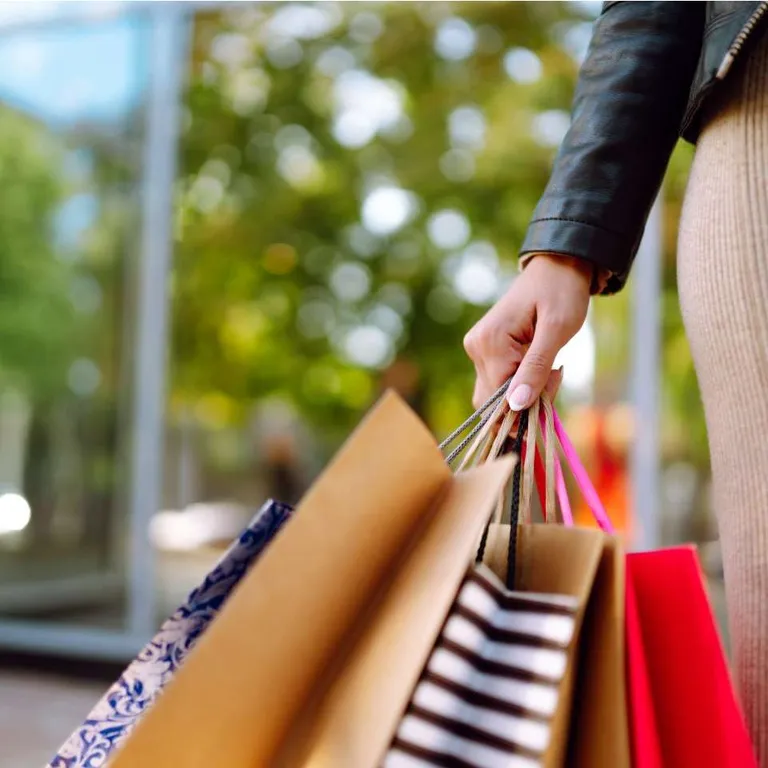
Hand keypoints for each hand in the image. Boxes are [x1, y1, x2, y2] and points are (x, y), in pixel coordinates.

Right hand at [463, 253, 591, 410]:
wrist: (557, 266)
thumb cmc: (561, 292)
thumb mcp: (557, 330)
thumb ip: (536, 368)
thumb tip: (517, 405)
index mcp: (490, 342)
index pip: (501, 397)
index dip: (529, 402)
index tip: (556, 380)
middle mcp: (476, 347)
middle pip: (493, 401)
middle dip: (526, 401)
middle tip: (555, 376)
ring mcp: (477, 349)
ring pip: (494, 396)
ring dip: (523, 395)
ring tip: (549, 370)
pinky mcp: (484, 350)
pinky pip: (496, 382)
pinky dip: (518, 385)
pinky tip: (539, 367)